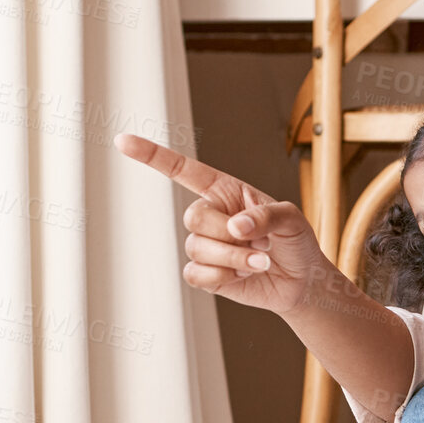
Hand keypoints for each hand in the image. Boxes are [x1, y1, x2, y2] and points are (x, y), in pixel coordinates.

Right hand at [115, 133, 327, 314]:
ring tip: (260, 261)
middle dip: (228, 234)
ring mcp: (205, 245)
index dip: (152, 155)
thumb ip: (265, 216)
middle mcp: (211, 215)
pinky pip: (196, 274)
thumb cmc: (296, 241)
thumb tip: (236, 227)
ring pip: (196, 249)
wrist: (302, 281)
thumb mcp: (291, 218)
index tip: (122, 141)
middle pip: (193, 218)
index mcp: (225, 190)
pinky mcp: (206, 273)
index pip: (183, 170)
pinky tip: (243, 276)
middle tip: (262, 243)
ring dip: (234, 258)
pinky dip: (223, 276)